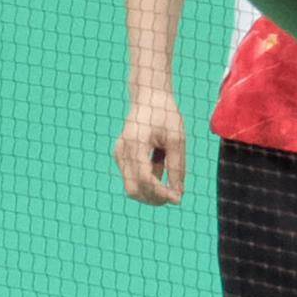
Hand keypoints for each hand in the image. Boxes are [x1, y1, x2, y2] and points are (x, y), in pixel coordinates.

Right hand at [115, 90, 188, 206]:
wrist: (149, 97)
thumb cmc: (165, 115)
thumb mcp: (177, 138)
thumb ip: (177, 167)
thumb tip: (178, 194)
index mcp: (135, 143)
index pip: (145, 178)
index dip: (161, 193)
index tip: (178, 199)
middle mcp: (122, 151)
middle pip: (134, 189)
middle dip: (154, 198)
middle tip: (174, 197)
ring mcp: (119, 155)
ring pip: (131, 188)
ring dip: (151, 192)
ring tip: (169, 179)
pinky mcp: (120, 157)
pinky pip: (132, 178)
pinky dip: (148, 181)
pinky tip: (159, 165)